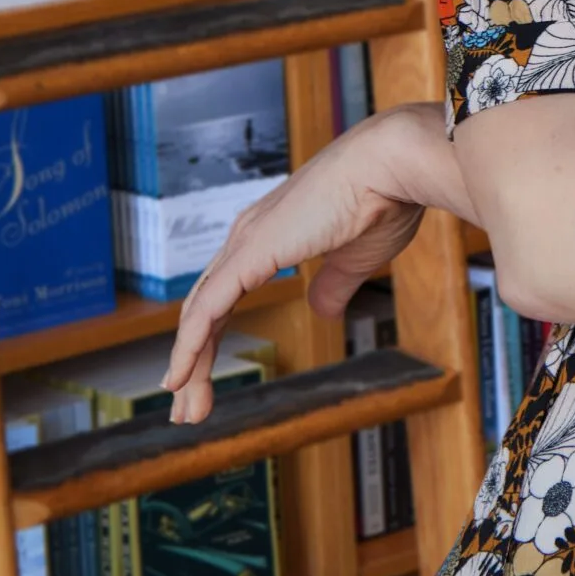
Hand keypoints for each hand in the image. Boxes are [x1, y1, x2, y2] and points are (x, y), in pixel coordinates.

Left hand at [162, 107, 439, 424]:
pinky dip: (191, 345)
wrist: (393, 166)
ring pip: (202, 314)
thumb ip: (333, 284)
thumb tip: (322, 309)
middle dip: (195, 361)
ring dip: (190, 364)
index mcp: (272, 234)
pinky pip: (209, 308)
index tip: (203, 378)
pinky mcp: (252, 252)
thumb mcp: (356, 259)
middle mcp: (250, 236)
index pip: (225, 295)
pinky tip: (181, 376)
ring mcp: (247, 242)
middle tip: (188, 408)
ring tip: (185, 409)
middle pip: (206, 308)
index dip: (212, 338)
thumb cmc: (384, 200)